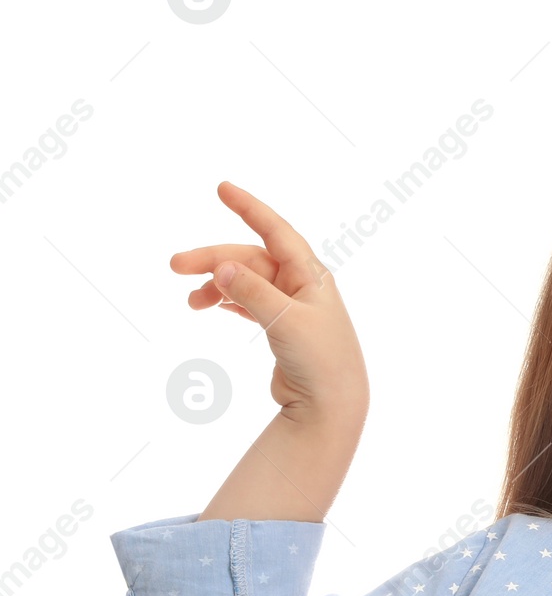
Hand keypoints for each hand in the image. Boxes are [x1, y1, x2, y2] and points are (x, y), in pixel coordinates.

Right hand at [170, 181, 368, 423]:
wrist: (332, 407)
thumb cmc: (320, 362)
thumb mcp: (286, 323)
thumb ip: (253, 293)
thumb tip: (221, 265)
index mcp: (311, 276)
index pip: (276, 231)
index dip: (250, 208)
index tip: (222, 188)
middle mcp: (303, 287)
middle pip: (251, 259)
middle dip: (214, 260)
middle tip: (175, 267)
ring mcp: (293, 308)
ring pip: (246, 282)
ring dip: (217, 285)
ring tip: (191, 303)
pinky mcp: (283, 329)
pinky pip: (249, 303)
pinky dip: (229, 301)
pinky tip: (210, 304)